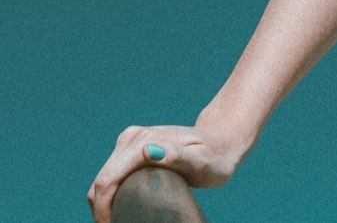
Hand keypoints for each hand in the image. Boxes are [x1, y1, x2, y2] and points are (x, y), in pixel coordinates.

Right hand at [87, 122, 243, 222]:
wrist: (220, 140)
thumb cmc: (213, 156)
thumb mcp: (200, 162)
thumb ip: (178, 156)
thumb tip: (147, 151)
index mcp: (142, 142)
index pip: (107, 181)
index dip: (102, 211)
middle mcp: (133, 137)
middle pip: (102, 181)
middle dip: (102, 210)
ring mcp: (131, 140)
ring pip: (104, 177)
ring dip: (104, 203)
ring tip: (120, 221)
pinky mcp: (133, 146)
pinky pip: (111, 173)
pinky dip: (110, 194)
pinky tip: (121, 207)